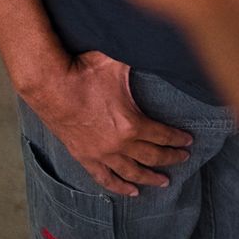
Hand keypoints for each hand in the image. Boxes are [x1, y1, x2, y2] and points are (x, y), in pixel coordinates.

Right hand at [19, 51, 191, 197]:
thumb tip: (163, 46)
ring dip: (149, 177)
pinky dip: (119, 187)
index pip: (163, 135)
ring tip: (164, 182)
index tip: (189, 140)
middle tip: (184, 159)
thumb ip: (144, 58)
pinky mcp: (84, 157)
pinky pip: (105, 178)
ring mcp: (100, 154)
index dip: (178, 139)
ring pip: (131, 172)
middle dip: (171, 158)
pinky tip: (131, 191)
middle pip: (152, 156)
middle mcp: (118, 144)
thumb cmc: (85, 71)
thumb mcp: (120, 62)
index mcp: (132, 124)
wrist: (49, 85)